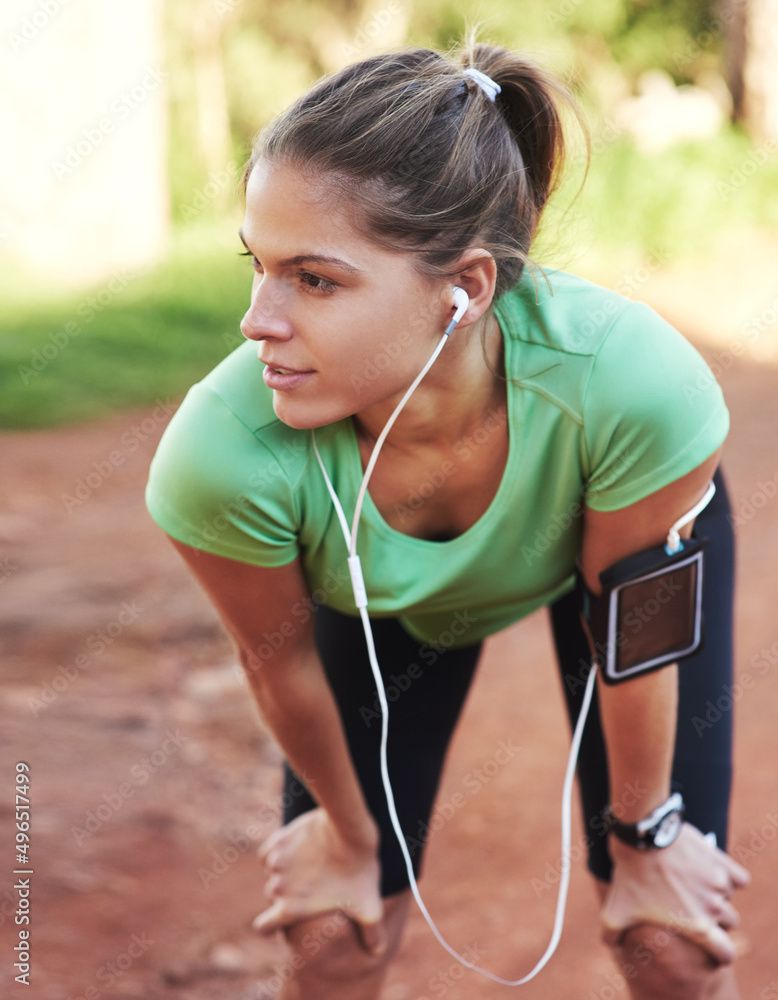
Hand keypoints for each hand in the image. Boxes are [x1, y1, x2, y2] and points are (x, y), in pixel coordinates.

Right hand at [253, 808, 385, 954]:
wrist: (349, 830)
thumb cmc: (358, 871)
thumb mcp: (369, 907)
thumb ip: (371, 933)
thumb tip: (378, 952)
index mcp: (291, 910)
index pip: (264, 926)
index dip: (270, 925)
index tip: (278, 919)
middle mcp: (277, 888)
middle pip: (273, 895)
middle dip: (287, 891)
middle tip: (310, 884)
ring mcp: (276, 862)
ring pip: (273, 872)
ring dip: (284, 870)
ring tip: (308, 863)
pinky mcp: (278, 840)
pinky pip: (270, 851)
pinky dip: (279, 851)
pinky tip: (297, 848)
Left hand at [601, 822, 749, 963]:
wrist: (642, 833)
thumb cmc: (630, 874)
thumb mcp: (615, 910)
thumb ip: (612, 934)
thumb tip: (612, 943)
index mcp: (697, 926)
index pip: (725, 953)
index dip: (719, 952)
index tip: (709, 942)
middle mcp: (714, 907)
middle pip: (728, 922)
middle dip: (714, 916)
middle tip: (690, 903)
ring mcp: (720, 882)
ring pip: (727, 896)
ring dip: (716, 892)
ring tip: (691, 881)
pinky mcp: (721, 860)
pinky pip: (739, 877)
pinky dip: (729, 875)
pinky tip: (711, 871)